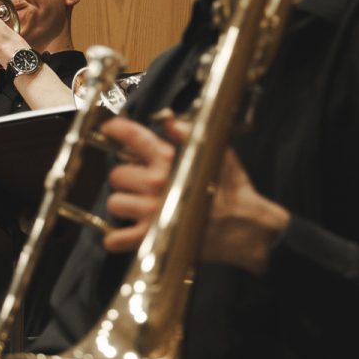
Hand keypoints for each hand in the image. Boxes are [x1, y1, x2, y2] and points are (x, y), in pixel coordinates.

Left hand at [101, 114, 287, 274]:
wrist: (247, 226)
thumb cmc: (233, 188)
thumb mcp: (216, 152)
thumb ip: (188, 133)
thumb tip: (167, 117)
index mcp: (170, 160)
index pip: (133, 137)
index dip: (117, 130)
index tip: (111, 129)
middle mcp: (157, 184)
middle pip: (117, 174)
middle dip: (128, 177)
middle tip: (142, 183)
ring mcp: (151, 213)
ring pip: (114, 203)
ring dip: (124, 205)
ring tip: (139, 206)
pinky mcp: (152, 240)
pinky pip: (115, 239)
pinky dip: (118, 239)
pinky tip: (129, 232)